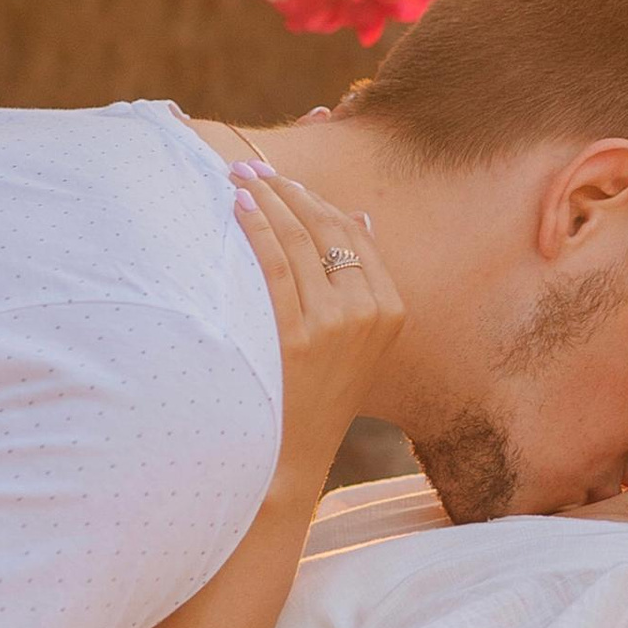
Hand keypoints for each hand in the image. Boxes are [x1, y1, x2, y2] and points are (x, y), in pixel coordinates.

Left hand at [230, 166, 404, 501]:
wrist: (290, 459)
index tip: (286, 179)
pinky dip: (255, 229)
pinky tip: (237, 209)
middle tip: (254, 168)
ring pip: (298, 240)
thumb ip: (363, 282)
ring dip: (266, 200)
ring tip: (239, 179)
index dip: (317, 199)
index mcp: (390, 309)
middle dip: (288, 190)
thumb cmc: (316, 397)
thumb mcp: (357, 342)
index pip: (352, 234)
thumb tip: (360, 217)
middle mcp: (368, 312)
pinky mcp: (297, 336)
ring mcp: (334, 325)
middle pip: (325, 229)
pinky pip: (273, 266)